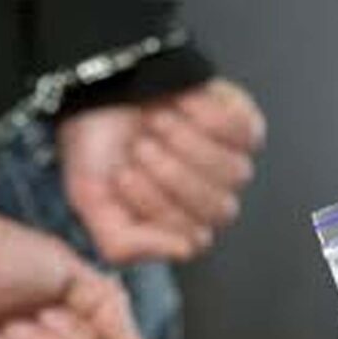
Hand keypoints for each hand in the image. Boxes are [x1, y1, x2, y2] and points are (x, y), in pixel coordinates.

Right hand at [59, 78, 265, 262]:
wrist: (99, 87)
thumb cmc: (99, 145)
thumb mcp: (91, 202)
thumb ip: (123, 244)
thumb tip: (183, 251)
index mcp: (179, 226)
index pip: (191, 237)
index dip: (155, 204)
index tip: (122, 174)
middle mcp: (212, 201)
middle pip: (220, 210)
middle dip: (173, 174)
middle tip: (140, 146)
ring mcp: (232, 165)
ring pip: (235, 173)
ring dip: (189, 142)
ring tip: (156, 120)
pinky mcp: (246, 127)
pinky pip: (247, 132)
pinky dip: (209, 114)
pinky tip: (182, 104)